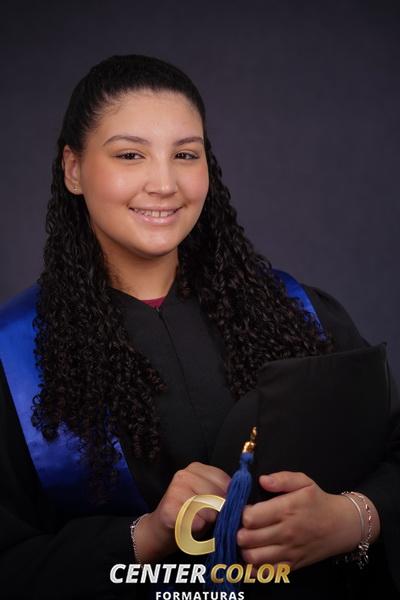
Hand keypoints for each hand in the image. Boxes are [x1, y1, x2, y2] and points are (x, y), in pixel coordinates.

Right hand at [135, 462, 230, 562]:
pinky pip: (196, 522)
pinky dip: (197, 530)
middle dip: (218, 512)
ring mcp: (175, 489)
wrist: (159, 531)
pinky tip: (189, 528)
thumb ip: (222, 494)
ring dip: (207, 522)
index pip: (226, 482)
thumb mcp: (208, 499)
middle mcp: (185, 474)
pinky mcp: (170, 508)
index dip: (229, 499)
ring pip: (209, 510)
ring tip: (197, 522)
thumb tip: (243, 502)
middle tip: (207, 518)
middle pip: (219, 496)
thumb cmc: (190, 515)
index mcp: (197, 468)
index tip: (221, 509)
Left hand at [236, 471, 379, 571]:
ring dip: (244, 549)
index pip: (250, 517)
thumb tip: (262, 480)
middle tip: (241, 525)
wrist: (342, 526)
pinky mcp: (291, 566)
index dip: (241, 513)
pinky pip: (266, 573)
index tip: (243, 509)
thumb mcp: (304, 481)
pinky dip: (254, 568)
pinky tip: (252, 557)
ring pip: (253, 558)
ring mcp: (288, 552)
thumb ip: (282, 479)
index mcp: (286, 510)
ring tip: (246, 540)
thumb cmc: (318, 501)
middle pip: (247, 539)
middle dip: (238, 531)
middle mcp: (286, 533)